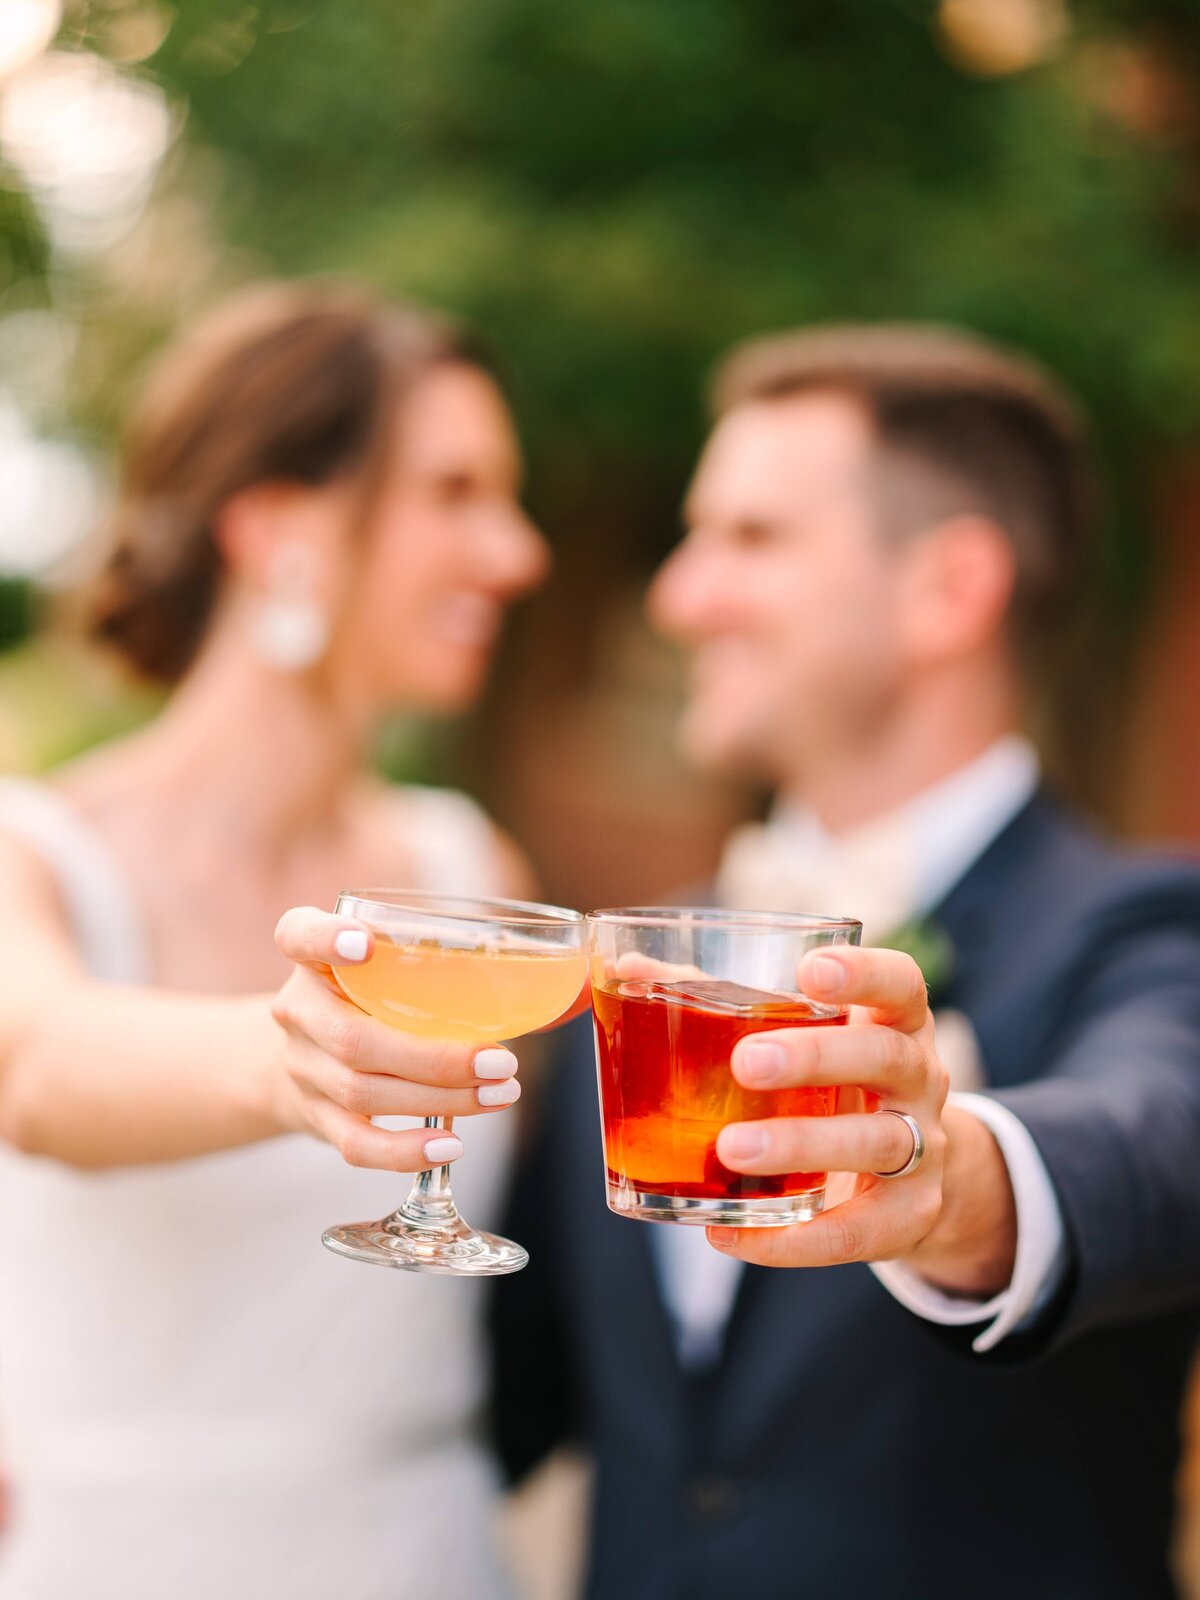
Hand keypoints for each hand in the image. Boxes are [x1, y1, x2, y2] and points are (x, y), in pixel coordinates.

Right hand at [269, 906, 521, 1172]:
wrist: (304, 1054)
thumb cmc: (372, 998)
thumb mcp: (387, 965)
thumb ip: (446, 964)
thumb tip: (563, 984)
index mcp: (312, 959)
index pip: (299, 935)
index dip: (326, 938)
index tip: (364, 943)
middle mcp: (298, 1009)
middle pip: (351, 1038)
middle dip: (434, 1057)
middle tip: (501, 1062)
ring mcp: (302, 1067)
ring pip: (362, 1092)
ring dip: (439, 1100)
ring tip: (498, 1095)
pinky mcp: (315, 1116)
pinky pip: (356, 1143)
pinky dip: (404, 1151)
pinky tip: (450, 1146)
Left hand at [708, 945, 951, 1268]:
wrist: (907, 1179)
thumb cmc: (835, 1085)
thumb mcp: (804, 1040)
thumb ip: (725, 1001)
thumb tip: (630, 966)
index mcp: (895, 1023)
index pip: (901, 985)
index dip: (865, 974)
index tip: (810, 970)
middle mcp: (920, 1080)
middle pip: (886, 1057)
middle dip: (816, 1057)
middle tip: (746, 1063)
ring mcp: (924, 1150)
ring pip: (877, 1142)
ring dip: (802, 1143)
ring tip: (732, 1149)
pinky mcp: (908, 1217)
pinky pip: (854, 1233)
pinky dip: (791, 1240)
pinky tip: (728, 1233)